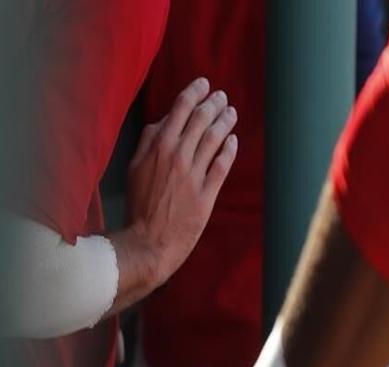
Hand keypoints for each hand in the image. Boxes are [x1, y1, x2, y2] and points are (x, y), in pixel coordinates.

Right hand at [111, 77, 238, 304]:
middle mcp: (176, 157)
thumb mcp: (135, 168)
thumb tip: (164, 122)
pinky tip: (233, 141)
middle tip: (223, 97)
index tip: (204, 84)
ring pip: (213, 140)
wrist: (149, 241)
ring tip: (231, 113)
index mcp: (157, 147)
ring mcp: (193, 176)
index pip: (180, 110)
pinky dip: (229, 150)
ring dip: (225, 122)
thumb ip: (148, 142)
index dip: (194, 93)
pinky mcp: (206, 195)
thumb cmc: (139, 205)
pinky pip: (221, 167)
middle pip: (200, 121)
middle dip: (214, 104)